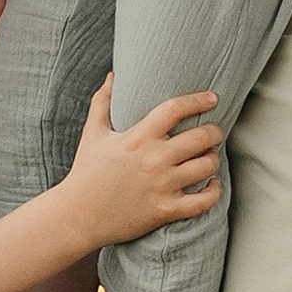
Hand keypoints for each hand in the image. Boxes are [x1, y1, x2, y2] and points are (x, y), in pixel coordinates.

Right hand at [57, 77, 222, 249]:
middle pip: (201, 137)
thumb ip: (103, 101)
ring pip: (206, 166)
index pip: (176, 109)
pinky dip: (213, 191)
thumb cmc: (85, 172)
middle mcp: (154, 160)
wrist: (77, 215)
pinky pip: (203, 201)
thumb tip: (113, 76)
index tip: (212, 98)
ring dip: (213, 158)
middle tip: (214, 131)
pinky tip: (212, 183)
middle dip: (214, 131)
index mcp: (138, 137)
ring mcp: (162, 186)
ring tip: (209, 156)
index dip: (198, 100)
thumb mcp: (93, 133)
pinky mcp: (165, 210)